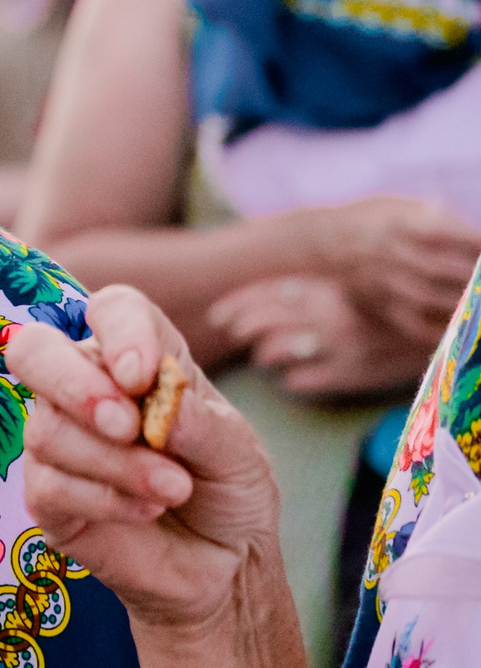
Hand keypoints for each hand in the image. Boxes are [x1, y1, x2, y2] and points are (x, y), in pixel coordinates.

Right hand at [9, 286, 280, 629]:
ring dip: (118, 463)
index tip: (142, 376)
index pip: (111, 311)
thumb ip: (200, 425)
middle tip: (128, 426)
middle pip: (34, 350)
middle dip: (75, 385)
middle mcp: (84, 388)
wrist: (225, 566)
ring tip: (173, 489)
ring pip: (47, 429)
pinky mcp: (45, 496)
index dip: (120, 332)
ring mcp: (57, 441)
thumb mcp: (239, 453)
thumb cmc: (228, 490)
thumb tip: (154, 403)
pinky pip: (49, 485)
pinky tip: (145, 510)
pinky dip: (106, 500)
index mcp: (135, 359)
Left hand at [210, 276, 434, 399]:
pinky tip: (293, 381)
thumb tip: (284, 290)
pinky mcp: (357, 372)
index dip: (238, 304)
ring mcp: (340, 344)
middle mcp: (328, 313)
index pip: (268, 292)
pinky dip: (296, 382)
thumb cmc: (398, 302)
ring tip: (263, 354)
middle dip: (241, 326)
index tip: (217, 315)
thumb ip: (323, 287)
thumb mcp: (359, 285)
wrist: (450, 322)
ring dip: (265, 353)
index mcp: (328, 288)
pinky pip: (309, 381)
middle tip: (230, 332)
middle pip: (265, 319)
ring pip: (279, 350)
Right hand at [297, 194, 480, 343]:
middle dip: (474, 275)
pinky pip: (414, 323)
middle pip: (439, 269)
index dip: (473, 241)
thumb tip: (477, 237)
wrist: (323, 241)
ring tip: (480, 303)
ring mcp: (383, 282)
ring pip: (430, 298)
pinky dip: (442, 329)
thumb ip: (438, 217)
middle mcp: (389, 253)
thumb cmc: (373, 219)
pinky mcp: (381, 304)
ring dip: (463, 302)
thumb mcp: (399, 205)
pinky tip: (464, 328)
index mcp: (396, 224)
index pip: (443, 233)